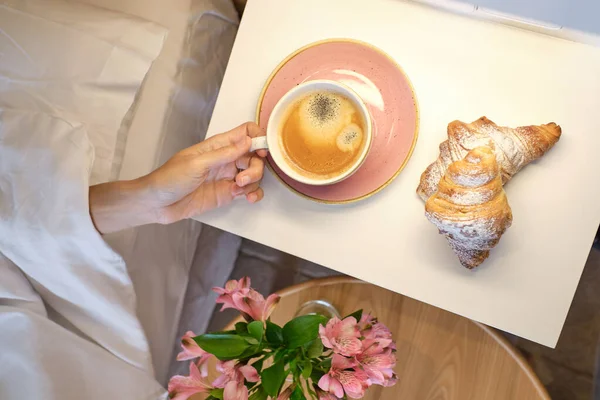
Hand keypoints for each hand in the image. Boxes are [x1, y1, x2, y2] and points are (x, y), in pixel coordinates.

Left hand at [89, 122, 266, 233]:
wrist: (157, 204)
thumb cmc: (169, 179)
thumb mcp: (197, 164)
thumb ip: (224, 153)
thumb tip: (248, 141)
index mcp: (218, 145)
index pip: (245, 132)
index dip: (258, 137)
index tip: (262, 150)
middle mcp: (225, 159)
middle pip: (255, 155)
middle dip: (256, 167)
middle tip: (241, 179)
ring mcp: (227, 176)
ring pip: (254, 174)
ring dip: (253, 182)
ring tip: (238, 190)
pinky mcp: (227, 193)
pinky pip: (249, 190)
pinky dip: (253, 194)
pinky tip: (247, 199)